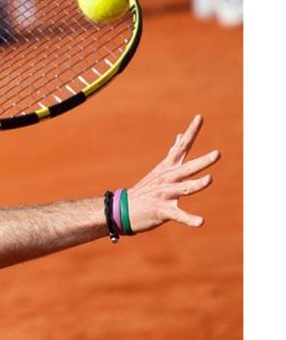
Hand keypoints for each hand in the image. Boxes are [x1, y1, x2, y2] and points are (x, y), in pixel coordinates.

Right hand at [127, 114, 220, 232]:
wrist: (122, 209)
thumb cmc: (145, 189)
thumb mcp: (160, 169)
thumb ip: (173, 154)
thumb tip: (180, 137)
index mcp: (168, 168)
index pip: (181, 147)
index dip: (191, 132)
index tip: (200, 117)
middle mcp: (167, 179)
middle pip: (187, 168)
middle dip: (202, 162)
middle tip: (217, 153)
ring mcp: (164, 195)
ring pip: (183, 189)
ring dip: (196, 184)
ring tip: (209, 179)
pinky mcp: (162, 211)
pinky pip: (178, 215)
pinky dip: (189, 219)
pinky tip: (200, 222)